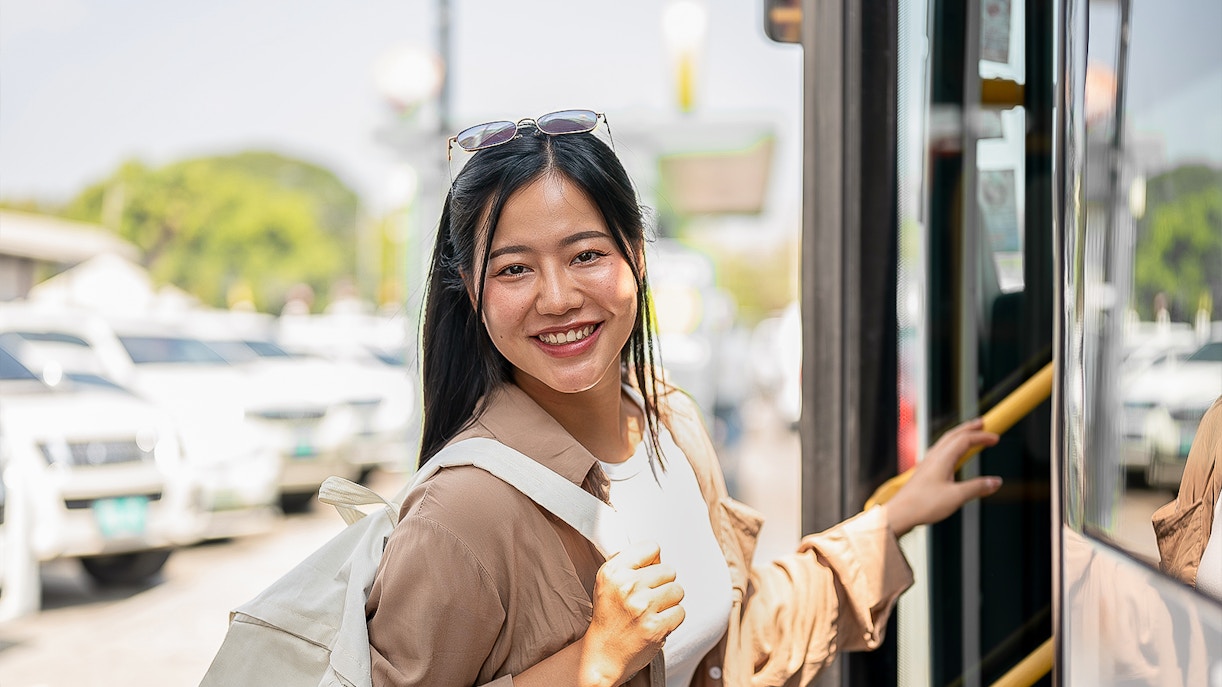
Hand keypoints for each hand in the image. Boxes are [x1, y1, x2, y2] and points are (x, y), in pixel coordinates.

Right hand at [580, 541, 684, 685]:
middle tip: (648, 598)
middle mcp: (627, 586)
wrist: (603, 654)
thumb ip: (629, 563)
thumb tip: (657, 555)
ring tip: (653, 611)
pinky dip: (672, 619)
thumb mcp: (607, 582)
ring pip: (678, 590)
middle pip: (669, 570)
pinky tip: (657, 623)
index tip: (646, 574)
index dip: (653, 562)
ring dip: (670, 602)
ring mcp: (642, 607)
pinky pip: (680, 612)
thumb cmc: (609, 616)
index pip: (651, 548)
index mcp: (613, 572)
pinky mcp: (656, 627)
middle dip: (663, 584)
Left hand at [884, 418, 1000, 536]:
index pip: (964, 440)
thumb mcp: (956, 497)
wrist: (899, 514)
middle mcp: (933, 457)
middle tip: (982, 423)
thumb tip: (996, 482)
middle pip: (953, 435)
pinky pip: (939, 451)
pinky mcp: (923, 472)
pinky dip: (950, 446)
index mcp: (942, 459)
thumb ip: (977, 488)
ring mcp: (927, 464)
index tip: (996, 438)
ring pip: (944, 442)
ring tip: (969, 434)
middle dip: (969, 428)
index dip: (981, 437)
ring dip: (959, 435)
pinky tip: (951, 454)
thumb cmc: (924, 505)